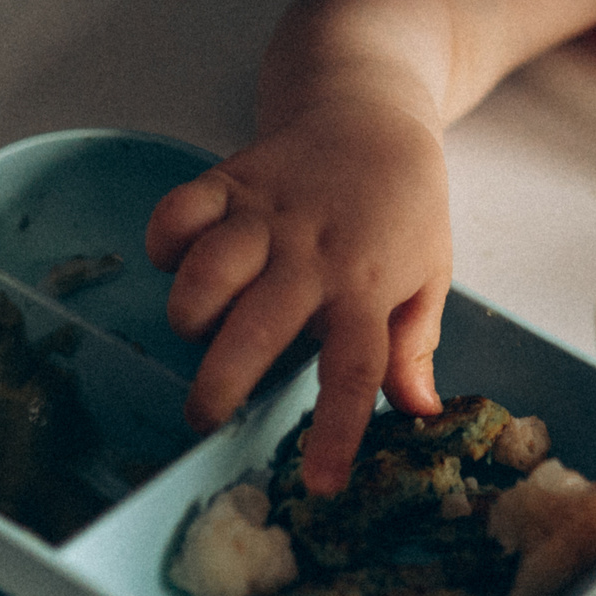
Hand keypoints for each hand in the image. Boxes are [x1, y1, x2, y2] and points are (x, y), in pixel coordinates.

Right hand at [144, 96, 449, 494]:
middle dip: (222, 383)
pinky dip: (166, 241)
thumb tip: (419, 413)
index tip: (320, 485)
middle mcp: (313, 254)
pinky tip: (177, 259)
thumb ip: (415, 345)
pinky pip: (179, 211)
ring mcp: (266, 215)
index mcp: (367, 286)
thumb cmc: (403, 206)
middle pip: (259, 328)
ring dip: (192, 311)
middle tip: (205, 418)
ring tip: (198, 330)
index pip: (355, 369)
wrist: (371, 110)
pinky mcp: (227, 179)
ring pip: (208, 271)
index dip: (337, 431)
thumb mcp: (430, 274)